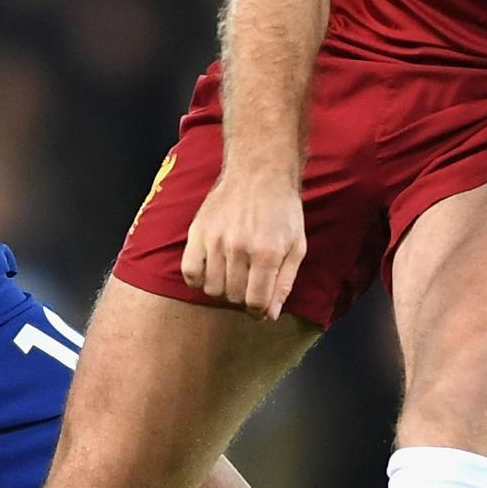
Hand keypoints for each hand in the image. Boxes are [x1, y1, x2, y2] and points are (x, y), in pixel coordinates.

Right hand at [181, 165, 306, 318]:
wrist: (259, 172)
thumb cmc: (282, 210)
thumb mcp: (296, 246)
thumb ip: (284, 283)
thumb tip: (270, 315)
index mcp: (267, 252)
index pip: (256, 302)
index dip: (260, 311)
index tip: (260, 307)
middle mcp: (240, 248)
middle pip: (233, 297)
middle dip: (243, 298)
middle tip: (248, 284)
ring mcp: (216, 240)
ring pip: (212, 288)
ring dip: (223, 289)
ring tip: (232, 275)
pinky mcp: (198, 232)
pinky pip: (190, 272)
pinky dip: (199, 279)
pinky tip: (212, 270)